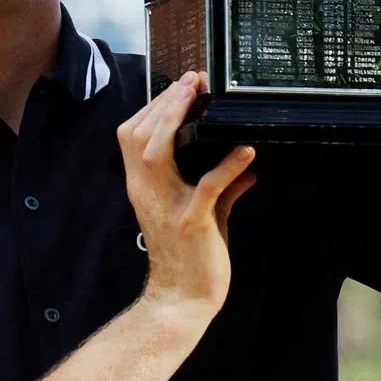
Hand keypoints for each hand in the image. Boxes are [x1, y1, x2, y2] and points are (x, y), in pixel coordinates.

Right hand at [117, 71, 255, 315]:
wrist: (183, 301)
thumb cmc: (191, 257)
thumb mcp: (205, 215)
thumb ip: (223, 189)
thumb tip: (248, 167)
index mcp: (142, 187)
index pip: (133, 136)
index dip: (153, 107)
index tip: (180, 85)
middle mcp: (146, 192)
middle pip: (139, 135)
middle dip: (164, 102)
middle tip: (191, 80)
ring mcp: (166, 206)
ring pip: (157, 153)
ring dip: (175, 120)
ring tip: (199, 98)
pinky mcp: (190, 223)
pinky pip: (207, 188)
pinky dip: (227, 167)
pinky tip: (246, 152)